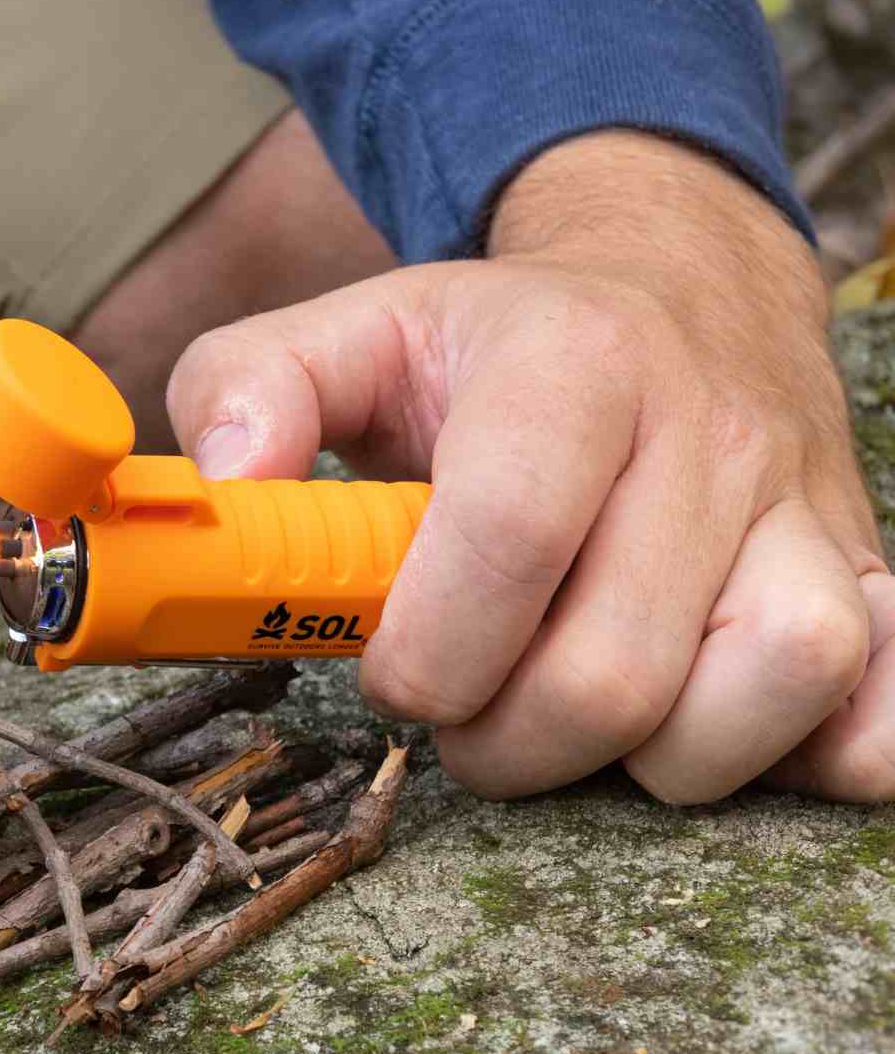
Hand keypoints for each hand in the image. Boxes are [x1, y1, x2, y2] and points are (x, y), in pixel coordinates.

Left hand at [167, 131, 894, 803]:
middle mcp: (711, 435)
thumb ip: (247, 384)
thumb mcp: (353, 332)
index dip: (427, 651)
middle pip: (614, 669)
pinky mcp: (868, 581)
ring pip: (776, 685)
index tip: (390, 673)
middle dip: (505, 741)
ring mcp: (806, 513)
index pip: (507, 538)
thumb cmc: (495, 349)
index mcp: (571, 366)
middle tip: (466, 712)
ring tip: (580, 718)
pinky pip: (888, 714)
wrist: (679, 295)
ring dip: (650, 758)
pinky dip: (812, 758)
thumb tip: (226, 480)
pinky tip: (708, 728)